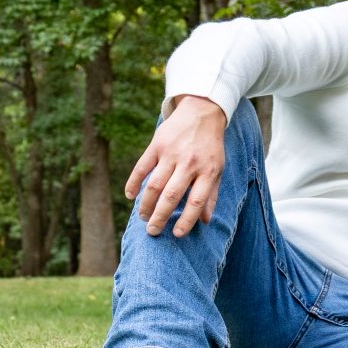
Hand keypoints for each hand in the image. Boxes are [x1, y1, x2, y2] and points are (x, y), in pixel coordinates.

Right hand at [124, 95, 226, 236]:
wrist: (202, 113)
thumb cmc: (211, 147)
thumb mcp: (218, 169)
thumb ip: (210, 194)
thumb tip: (204, 221)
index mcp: (208, 171)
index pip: (196, 201)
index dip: (186, 220)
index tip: (176, 234)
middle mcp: (189, 164)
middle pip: (171, 195)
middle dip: (160, 216)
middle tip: (151, 231)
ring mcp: (171, 154)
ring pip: (154, 184)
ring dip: (146, 204)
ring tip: (142, 217)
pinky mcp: (156, 145)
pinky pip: (142, 167)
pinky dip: (133, 182)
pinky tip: (130, 195)